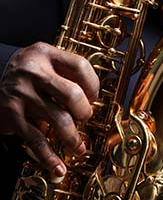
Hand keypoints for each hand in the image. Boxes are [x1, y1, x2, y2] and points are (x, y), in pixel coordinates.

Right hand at [0, 42, 98, 179]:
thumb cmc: (27, 71)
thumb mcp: (44, 60)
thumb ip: (65, 71)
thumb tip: (92, 96)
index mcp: (46, 54)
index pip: (80, 66)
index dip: (93, 84)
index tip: (93, 96)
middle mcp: (34, 72)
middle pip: (72, 94)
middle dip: (84, 112)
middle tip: (84, 117)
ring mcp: (22, 94)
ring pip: (59, 119)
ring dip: (73, 138)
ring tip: (78, 146)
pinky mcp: (12, 115)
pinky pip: (36, 140)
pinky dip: (49, 156)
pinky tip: (58, 166)